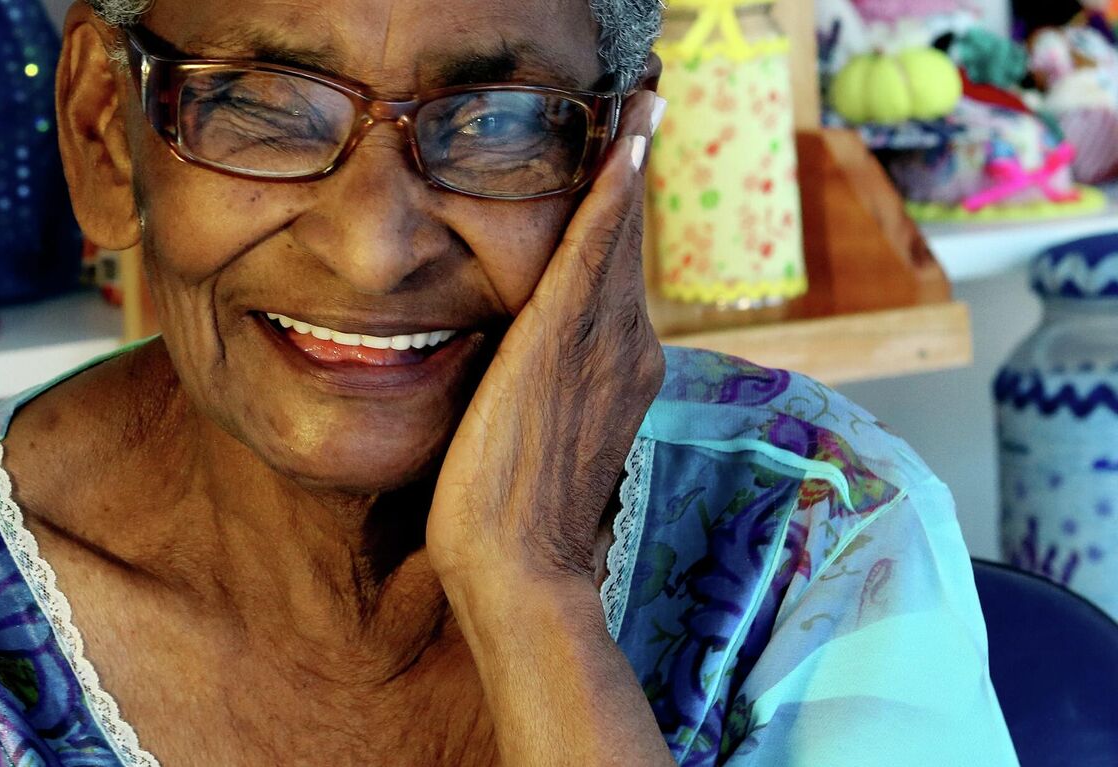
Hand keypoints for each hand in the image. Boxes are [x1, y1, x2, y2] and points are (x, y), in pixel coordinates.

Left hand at [427, 91, 666, 592]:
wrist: (516, 568)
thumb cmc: (509, 519)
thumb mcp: (534, 434)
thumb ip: (542, 387)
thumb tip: (517, 366)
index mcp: (622, 369)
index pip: (619, 272)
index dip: (624, 210)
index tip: (629, 156)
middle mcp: (629, 347)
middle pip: (627, 241)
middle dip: (633, 167)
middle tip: (644, 97)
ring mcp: (605, 344)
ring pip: (617, 234)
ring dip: (628, 160)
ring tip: (639, 99)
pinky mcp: (563, 342)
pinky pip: (593, 251)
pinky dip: (609, 195)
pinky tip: (620, 144)